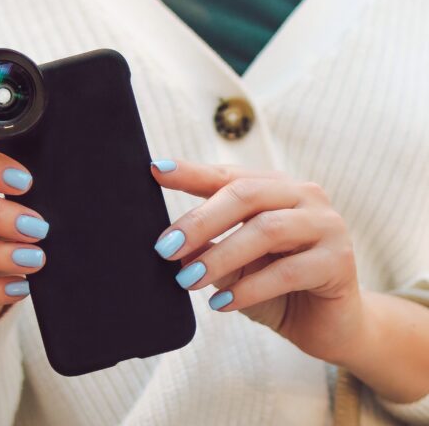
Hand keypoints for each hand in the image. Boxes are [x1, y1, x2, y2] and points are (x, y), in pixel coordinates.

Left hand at [150, 159, 362, 362]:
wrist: (327, 325)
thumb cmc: (275, 287)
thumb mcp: (233, 264)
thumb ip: (208, 247)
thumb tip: (171, 244)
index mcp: (276, 188)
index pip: (229, 175)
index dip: (192, 172)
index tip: (156, 170)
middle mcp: (304, 196)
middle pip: (246, 195)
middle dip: (201, 221)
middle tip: (165, 248)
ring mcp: (326, 225)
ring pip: (267, 230)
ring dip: (221, 256)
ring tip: (188, 280)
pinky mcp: (339, 261)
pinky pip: (288, 271)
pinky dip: (249, 288)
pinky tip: (222, 304)